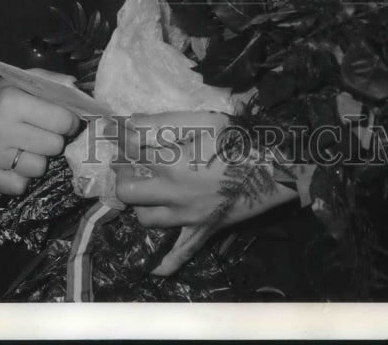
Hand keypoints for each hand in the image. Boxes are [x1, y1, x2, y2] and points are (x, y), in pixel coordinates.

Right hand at [0, 70, 80, 194]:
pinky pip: (20, 186)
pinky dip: (22, 177)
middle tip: (44, 133)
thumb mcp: (21, 81)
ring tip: (28, 146)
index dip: (70, 122)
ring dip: (39, 159)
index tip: (66, 122)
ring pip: (38, 168)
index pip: (61, 121)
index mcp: (11, 101)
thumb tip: (79, 92)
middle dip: (54, 140)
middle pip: (53, 146)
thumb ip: (52, 81)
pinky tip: (15, 161)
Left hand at [112, 111, 295, 275]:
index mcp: (170, 161)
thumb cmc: (237, 140)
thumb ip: (162, 122)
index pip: (130, 152)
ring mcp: (186, 217)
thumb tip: (130, 123)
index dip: (121, 142)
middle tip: (128, 165)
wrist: (271, 169)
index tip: (116, 135)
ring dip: (139, 206)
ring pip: (146, 219)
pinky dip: (163, 263)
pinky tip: (152, 267)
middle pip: (128, 190)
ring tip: (145, 193)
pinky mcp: (202, 232)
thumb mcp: (201, 120)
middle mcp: (171, 192)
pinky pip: (178, 255)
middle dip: (122, 176)